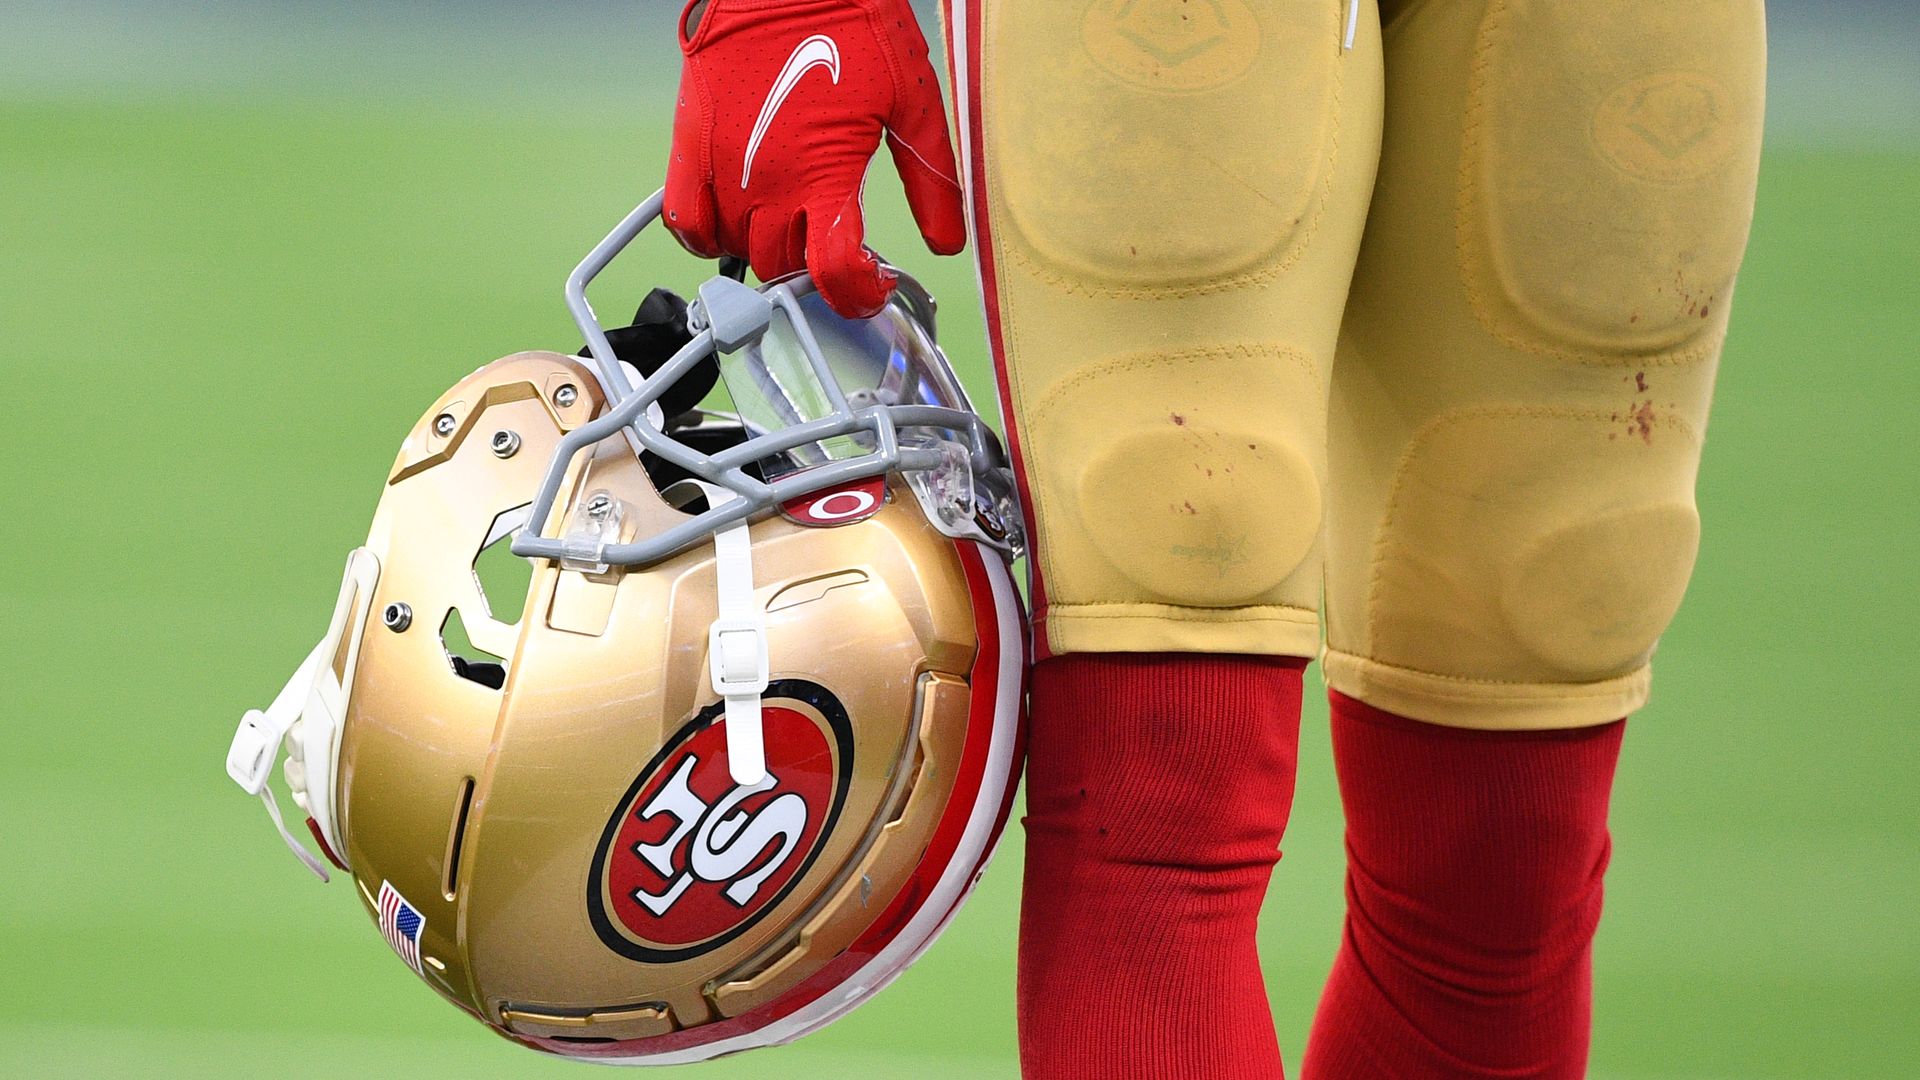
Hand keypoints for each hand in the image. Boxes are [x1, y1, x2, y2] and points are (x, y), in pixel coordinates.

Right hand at [664, 0, 966, 317]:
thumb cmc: (850, 24)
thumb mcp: (911, 102)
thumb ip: (931, 179)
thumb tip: (947, 241)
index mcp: (824, 176)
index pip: (832, 273)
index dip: (857, 295)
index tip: (873, 286)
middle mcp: (768, 183)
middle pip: (785, 268)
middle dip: (815, 269)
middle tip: (837, 245)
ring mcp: (724, 168)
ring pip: (739, 251)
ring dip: (769, 251)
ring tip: (795, 223)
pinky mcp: (690, 145)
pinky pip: (684, 221)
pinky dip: (706, 238)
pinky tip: (733, 225)